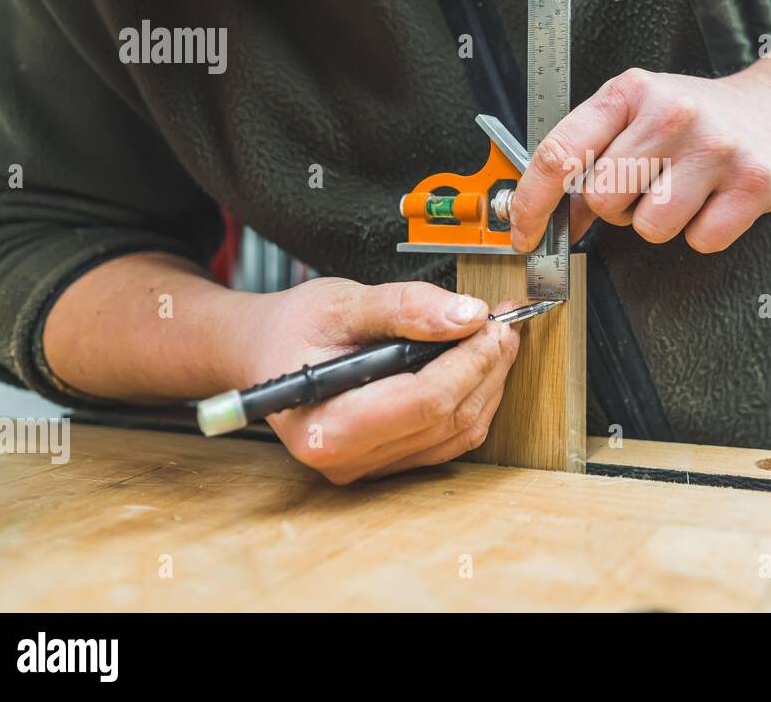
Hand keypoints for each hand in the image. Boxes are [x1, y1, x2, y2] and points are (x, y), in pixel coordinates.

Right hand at [238, 278, 519, 483]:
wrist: (266, 352)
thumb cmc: (295, 328)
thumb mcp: (343, 302)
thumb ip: (406, 307)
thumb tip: (468, 315)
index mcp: (326, 426)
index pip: (422, 402)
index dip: (468, 362)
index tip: (492, 325)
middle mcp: (346, 459)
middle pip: (445, 420)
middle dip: (486, 368)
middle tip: (504, 325)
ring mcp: (368, 468)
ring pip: (457, 434)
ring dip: (488, 384)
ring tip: (498, 338)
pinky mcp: (388, 463)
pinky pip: (449, 440)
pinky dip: (474, 400)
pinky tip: (481, 364)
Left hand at [510, 67, 770, 253]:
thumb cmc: (695, 119)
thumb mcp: (634, 118)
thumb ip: (588, 159)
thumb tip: (545, 217)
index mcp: (630, 92)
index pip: (559, 152)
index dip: (531, 203)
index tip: (524, 232)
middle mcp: (673, 113)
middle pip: (604, 198)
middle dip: (614, 207)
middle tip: (643, 186)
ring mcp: (715, 148)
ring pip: (650, 227)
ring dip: (659, 221)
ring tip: (681, 190)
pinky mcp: (753, 183)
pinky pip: (700, 240)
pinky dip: (702, 231)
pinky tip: (713, 201)